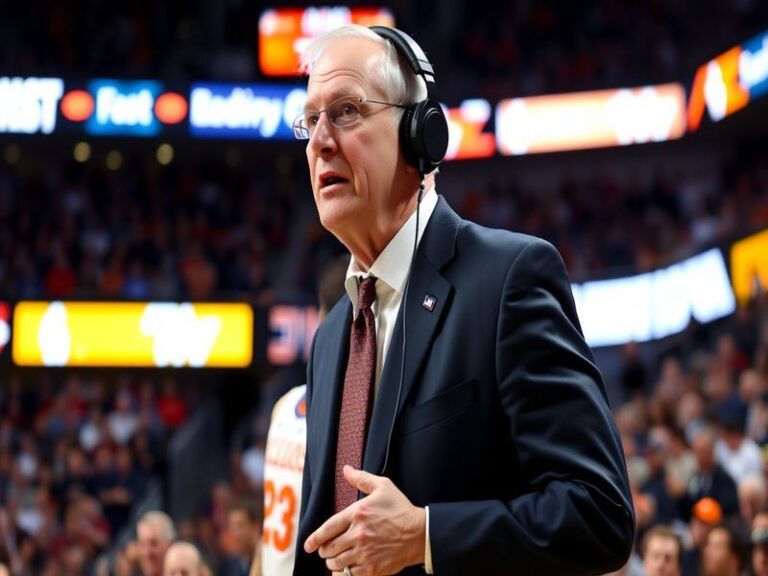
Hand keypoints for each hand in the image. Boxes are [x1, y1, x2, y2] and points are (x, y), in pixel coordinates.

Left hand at [304, 465, 425, 575]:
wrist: (420, 533)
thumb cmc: (400, 509)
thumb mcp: (383, 487)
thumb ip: (361, 478)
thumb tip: (346, 469)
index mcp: (357, 513)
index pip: (327, 528)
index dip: (314, 538)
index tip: (308, 545)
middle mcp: (358, 534)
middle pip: (329, 547)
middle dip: (324, 550)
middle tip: (325, 550)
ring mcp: (365, 552)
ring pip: (337, 562)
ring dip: (332, 562)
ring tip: (334, 560)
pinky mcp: (372, 568)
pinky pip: (349, 575)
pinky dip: (343, 574)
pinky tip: (344, 570)